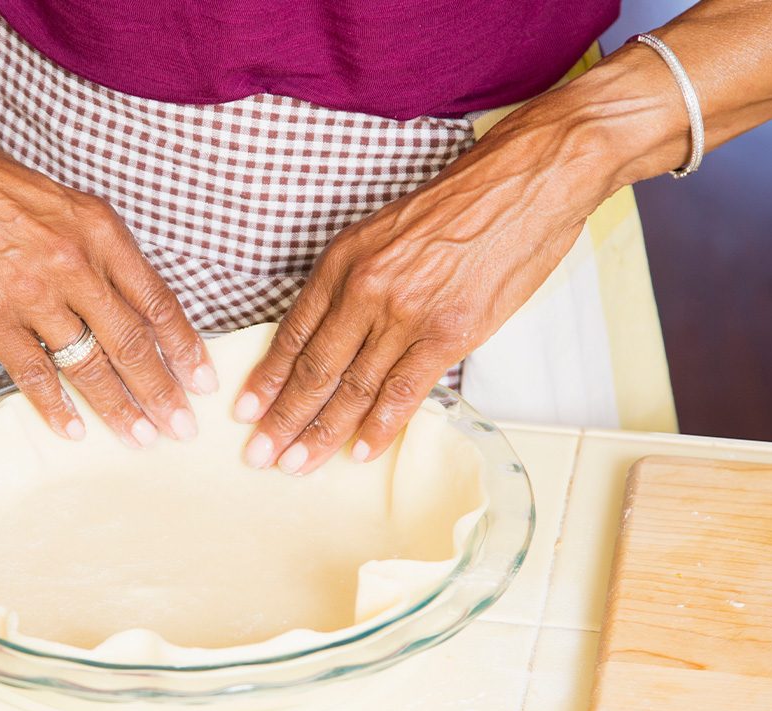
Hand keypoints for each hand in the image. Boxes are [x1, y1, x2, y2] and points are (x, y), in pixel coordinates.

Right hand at [0, 105, 217, 446]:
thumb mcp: (62, 203)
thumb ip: (95, 253)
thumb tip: (123, 304)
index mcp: (99, 231)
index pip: (157, 300)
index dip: (185, 346)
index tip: (202, 377)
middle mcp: (73, 263)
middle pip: (132, 341)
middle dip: (162, 391)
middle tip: (182, 426)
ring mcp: (31, 293)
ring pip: (89, 364)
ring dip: (119, 407)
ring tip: (140, 437)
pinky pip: (33, 373)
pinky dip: (55, 406)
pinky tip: (73, 429)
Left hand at [232, 110, 607, 474]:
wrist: (525, 183)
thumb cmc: (459, 204)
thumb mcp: (383, 231)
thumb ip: (353, 282)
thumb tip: (333, 335)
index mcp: (343, 261)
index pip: (293, 333)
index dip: (267, 378)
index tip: (247, 410)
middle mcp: (366, 289)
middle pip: (314, 368)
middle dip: (284, 418)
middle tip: (261, 455)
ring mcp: (407, 314)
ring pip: (353, 387)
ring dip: (323, 432)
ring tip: (298, 465)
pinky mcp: (449, 333)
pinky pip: (404, 391)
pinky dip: (380, 426)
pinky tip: (360, 451)